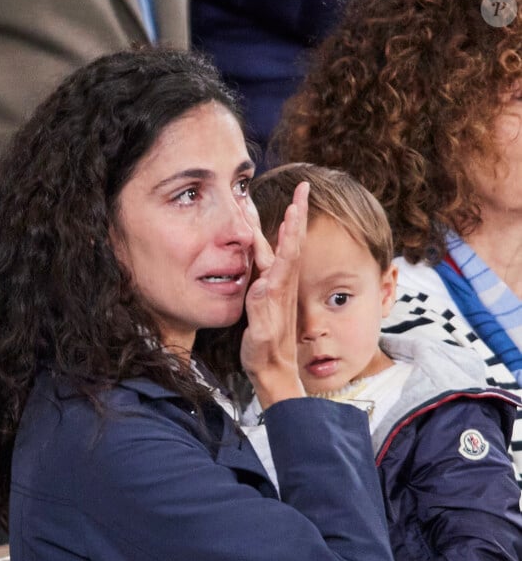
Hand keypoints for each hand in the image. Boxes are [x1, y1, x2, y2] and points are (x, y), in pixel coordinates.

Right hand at [240, 182, 308, 408]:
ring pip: (275, 249)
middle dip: (293, 213)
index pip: (290, 247)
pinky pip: (267, 262)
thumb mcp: (261, 334)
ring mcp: (275, 289)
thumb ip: (261, 310)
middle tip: (300, 188)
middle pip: (287, 241)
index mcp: (279, 288)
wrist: (275, 372)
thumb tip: (261, 284)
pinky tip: (260, 240)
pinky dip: (265, 245)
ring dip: (276, 225)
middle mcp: (280, 283)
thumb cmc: (266, 355)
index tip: (300, 197)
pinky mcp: (267, 295)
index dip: (294, 221)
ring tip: (273, 204)